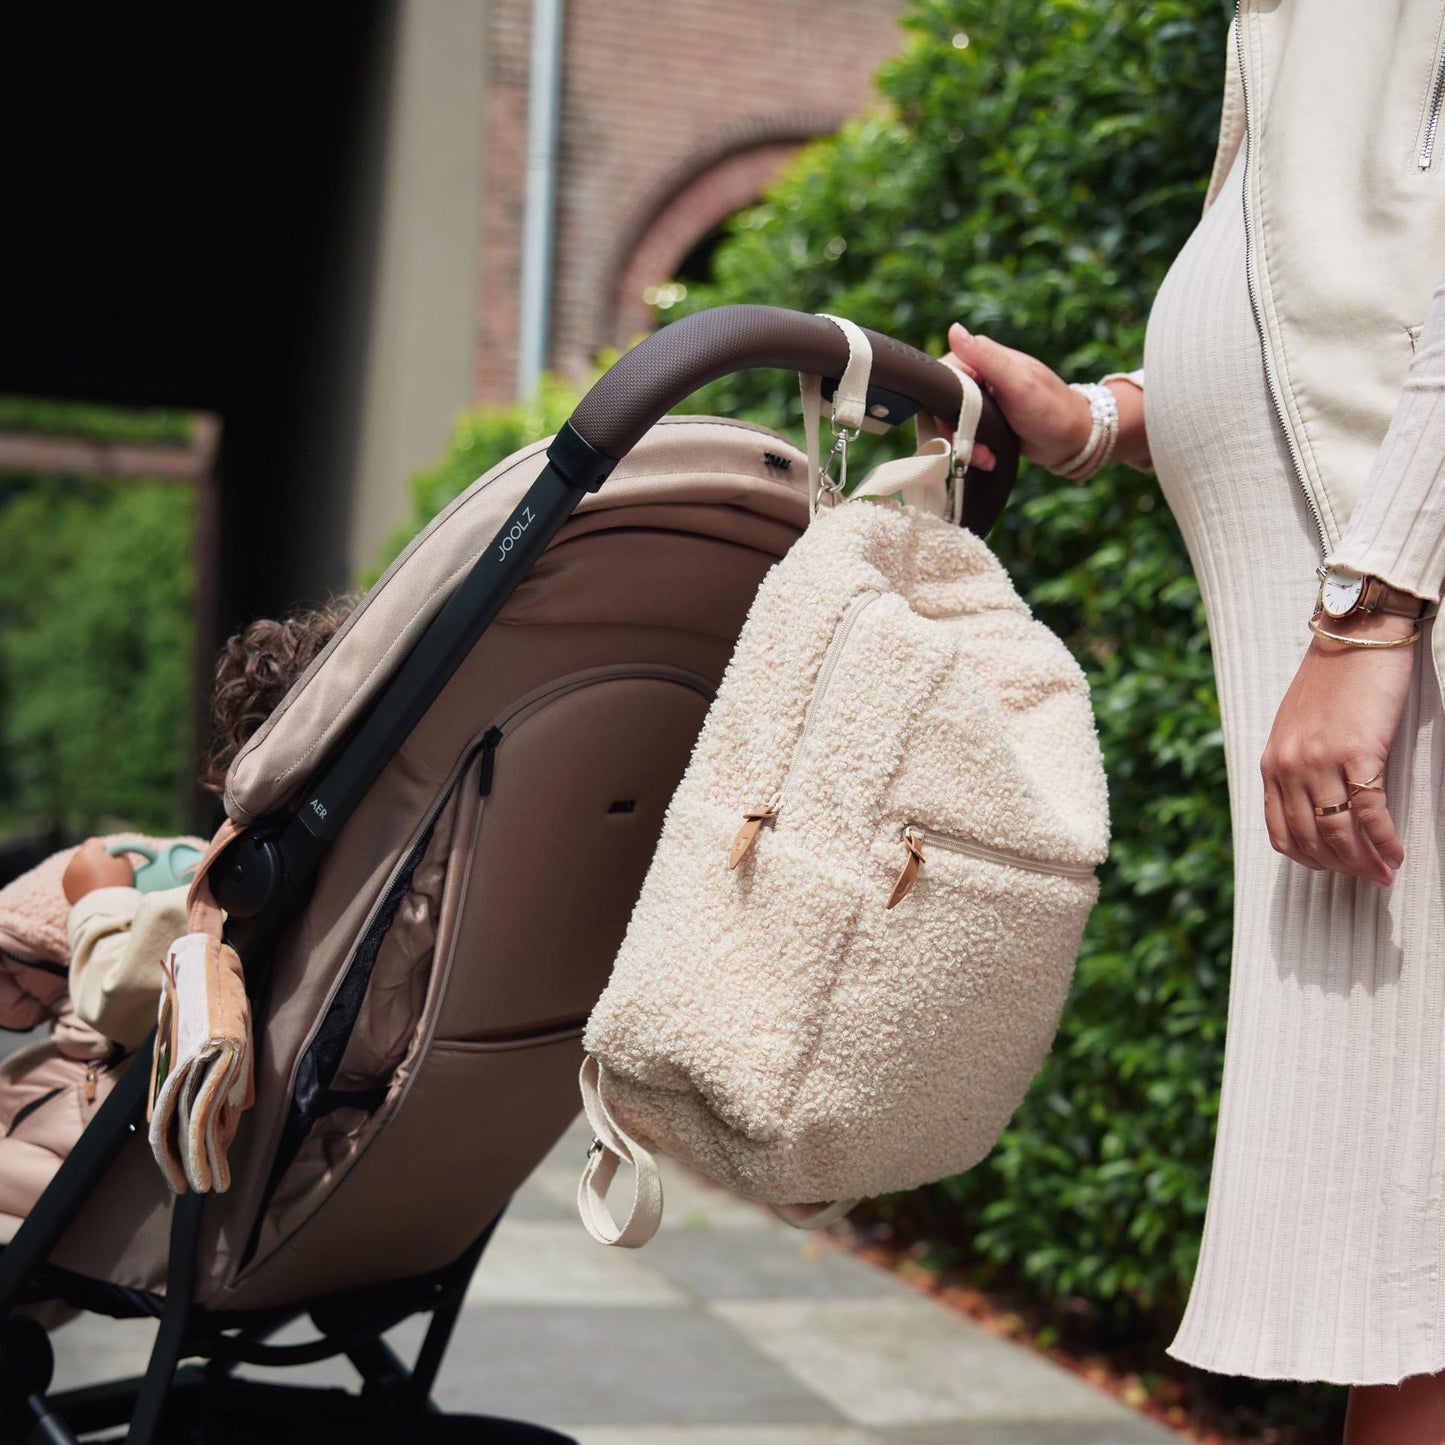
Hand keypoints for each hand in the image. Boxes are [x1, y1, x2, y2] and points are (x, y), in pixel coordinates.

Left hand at [62, 839, 134, 903]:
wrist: (103, 909)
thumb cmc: (117, 883)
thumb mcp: (125, 864)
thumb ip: (119, 854)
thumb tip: (114, 854)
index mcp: (88, 852)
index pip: (95, 843)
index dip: (105, 848)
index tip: (113, 858)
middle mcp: (74, 861)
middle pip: (85, 855)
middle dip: (95, 860)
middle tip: (108, 872)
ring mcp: (68, 876)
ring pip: (79, 868)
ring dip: (87, 871)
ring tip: (101, 884)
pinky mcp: (66, 889)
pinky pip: (76, 881)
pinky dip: (82, 883)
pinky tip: (94, 891)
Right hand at [940, 323, 1089, 473]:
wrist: (1075, 440)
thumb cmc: (1052, 409)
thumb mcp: (1018, 384)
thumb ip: (987, 358)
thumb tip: (954, 329)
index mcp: (986, 359)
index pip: (944, 373)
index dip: (942, 402)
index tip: (956, 425)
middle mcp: (981, 376)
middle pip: (944, 401)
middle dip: (955, 430)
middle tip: (970, 448)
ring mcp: (983, 399)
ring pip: (952, 422)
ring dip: (964, 444)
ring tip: (984, 457)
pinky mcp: (986, 420)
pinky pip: (965, 434)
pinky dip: (972, 450)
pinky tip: (987, 457)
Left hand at [1260, 612, 1414, 886]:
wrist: (1355, 637)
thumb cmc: (1332, 681)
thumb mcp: (1297, 727)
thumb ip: (1297, 765)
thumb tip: (1313, 807)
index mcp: (1271, 763)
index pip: (1280, 831)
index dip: (1307, 859)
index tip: (1331, 870)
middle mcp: (1289, 766)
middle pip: (1311, 838)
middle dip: (1339, 867)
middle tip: (1365, 878)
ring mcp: (1320, 761)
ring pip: (1339, 832)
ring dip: (1363, 861)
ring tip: (1383, 874)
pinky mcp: (1356, 753)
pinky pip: (1369, 812)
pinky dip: (1384, 840)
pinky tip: (1396, 853)